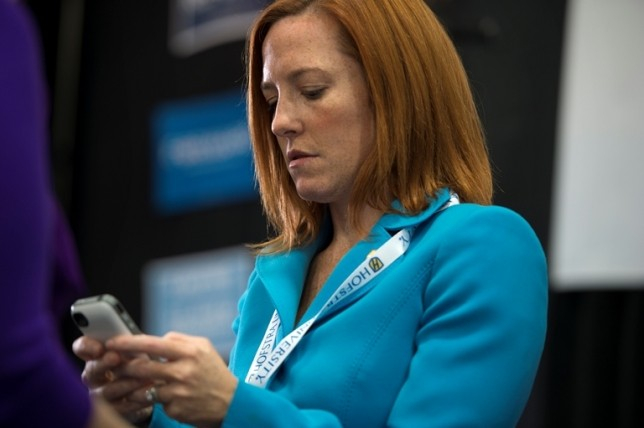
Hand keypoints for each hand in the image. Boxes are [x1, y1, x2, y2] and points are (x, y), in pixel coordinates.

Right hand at [72, 335, 153, 423]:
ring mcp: (100, 394)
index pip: (82, 348)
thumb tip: (130, 339)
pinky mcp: (112, 409)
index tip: (99, 347)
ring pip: (106, 391)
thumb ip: (129, 344)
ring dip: (124, 383)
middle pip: (91, 370)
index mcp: (96, 356)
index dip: (86, 346)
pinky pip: (120, 407)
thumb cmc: (138, 363)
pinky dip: (134, 400)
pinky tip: (147, 393)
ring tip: (142, 378)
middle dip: (103, 363)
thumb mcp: (135, 350)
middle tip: (116, 357)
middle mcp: (94, 376)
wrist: (148, 386)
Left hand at [106, 332, 237, 427]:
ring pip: (143, 388)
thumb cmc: (214, 372)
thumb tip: (155, 339)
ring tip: (129, 383)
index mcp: (190, 352)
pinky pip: (155, 403)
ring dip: (132, 386)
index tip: (112, 342)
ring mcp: (178, 392)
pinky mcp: (175, 410)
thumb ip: (179, 340)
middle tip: (113, 365)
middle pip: (142, 367)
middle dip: (124, 366)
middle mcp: (183, 371)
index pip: (152, 344)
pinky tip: (158, 398)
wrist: (231, 403)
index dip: (129, 343)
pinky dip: (153, 400)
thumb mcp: (204, 348)